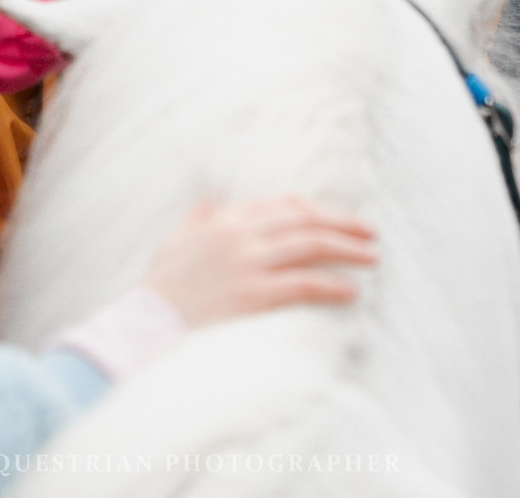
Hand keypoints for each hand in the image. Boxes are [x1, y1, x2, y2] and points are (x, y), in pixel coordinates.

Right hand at [143, 197, 376, 326]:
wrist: (148, 322)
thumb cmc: (163, 286)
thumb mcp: (177, 240)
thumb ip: (199, 217)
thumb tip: (212, 198)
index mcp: (225, 218)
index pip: (284, 205)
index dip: (317, 211)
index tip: (338, 220)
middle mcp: (240, 234)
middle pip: (305, 221)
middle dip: (343, 224)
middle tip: (370, 233)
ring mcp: (248, 263)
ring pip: (311, 246)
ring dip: (347, 250)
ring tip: (370, 257)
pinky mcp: (254, 295)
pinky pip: (303, 284)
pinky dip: (331, 285)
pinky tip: (350, 290)